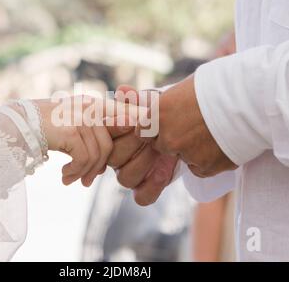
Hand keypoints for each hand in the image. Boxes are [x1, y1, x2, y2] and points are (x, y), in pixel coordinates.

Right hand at [35, 96, 134, 186]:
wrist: (18, 123)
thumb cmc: (47, 127)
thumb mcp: (74, 126)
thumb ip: (94, 136)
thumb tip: (107, 163)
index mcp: (95, 105)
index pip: (125, 118)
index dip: (134, 131)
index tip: (131, 148)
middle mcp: (92, 108)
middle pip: (108, 146)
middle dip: (98, 168)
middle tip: (86, 181)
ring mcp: (83, 118)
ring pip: (97, 156)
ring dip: (84, 174)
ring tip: (72, 180)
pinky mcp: (73, 131)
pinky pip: (84, 160)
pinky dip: (75, 172)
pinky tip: (64, 176)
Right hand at [108, 86, 178, 205]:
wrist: (184, 130)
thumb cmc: (160, 117)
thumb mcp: (151, 106)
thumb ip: (137, 101)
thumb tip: (123, 91)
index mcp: (112, 136)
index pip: (104, 135)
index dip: (116, 128)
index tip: (134, 120)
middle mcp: (116, 157)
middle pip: (113, 158)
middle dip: (134, 145)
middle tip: (152, 135)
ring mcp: (129, 173)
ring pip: (126, 178)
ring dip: (144, 163)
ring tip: (162, 150)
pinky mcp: (144, 189)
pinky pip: (142, 197)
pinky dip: (153, 186)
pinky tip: (164, 171)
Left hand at [152, 74, 236, 176]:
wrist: (252, 99)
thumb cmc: (220, 84)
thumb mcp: (184, 88)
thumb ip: (166, 103)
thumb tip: (146, 103)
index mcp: (160, 113)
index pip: (142, 131)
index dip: (154, 128)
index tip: (166, 124)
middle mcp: (168, 136)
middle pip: (161, 146)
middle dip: (173, 139)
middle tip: (193, 128)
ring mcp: (186, 153)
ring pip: (182, 157)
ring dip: (192, 150)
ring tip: (213, 133)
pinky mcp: (205, 167)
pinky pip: (199, 168)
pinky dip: (207, 160)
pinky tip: (220, 144)